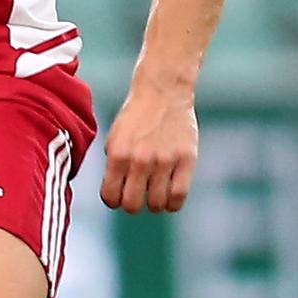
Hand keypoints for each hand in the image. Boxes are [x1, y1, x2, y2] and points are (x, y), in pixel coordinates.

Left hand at [99, 82, 197, 213]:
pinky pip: (179, 196)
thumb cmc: (136, 118)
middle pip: (133, 205)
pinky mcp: (187, 159)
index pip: (110, 197)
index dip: (113, 200)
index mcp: (119, 154)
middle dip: (132, 204)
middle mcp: (140, 159)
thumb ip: (113, 166)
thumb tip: (115, 195)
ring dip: (154, 203)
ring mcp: (165, 160)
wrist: (162, 92)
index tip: (119, 194)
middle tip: (137, 194)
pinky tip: (169, 194)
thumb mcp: (114, 139)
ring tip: (155, 192)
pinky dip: (172, 203)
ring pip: (157, 204)